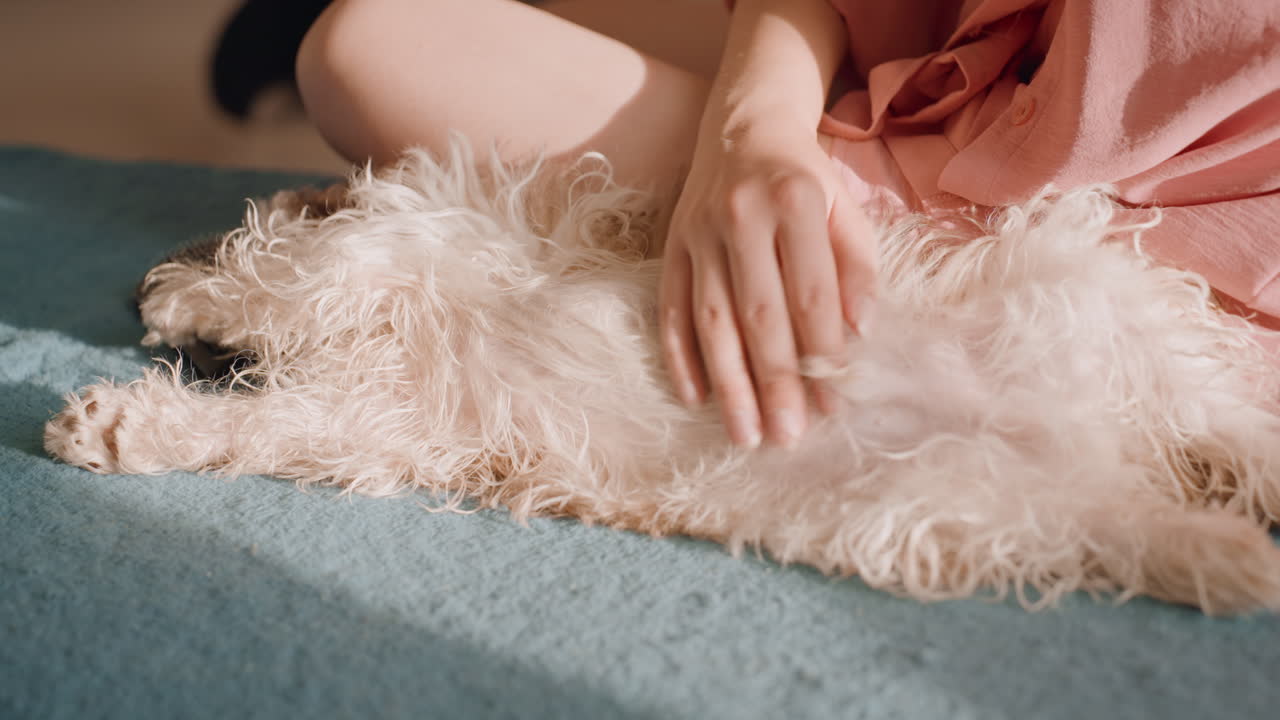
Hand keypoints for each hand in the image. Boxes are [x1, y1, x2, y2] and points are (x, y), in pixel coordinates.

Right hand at [659, 127, 877, 448]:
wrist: (744, 128)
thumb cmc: (805, 181)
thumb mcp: (846, 209)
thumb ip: (857, 268)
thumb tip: (858, 332)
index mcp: (795, 202)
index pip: (810, 292)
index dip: (822, 352)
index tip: (833, 405)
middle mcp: (741, 215)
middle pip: (759, 315)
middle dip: (774, 382)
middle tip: (787, 437)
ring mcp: (698, 232)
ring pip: (711, 319)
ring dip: (728, 383)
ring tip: (745, 434)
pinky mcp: (670, 245)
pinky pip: (670, 307)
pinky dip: (679, 356)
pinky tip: (696, 398)